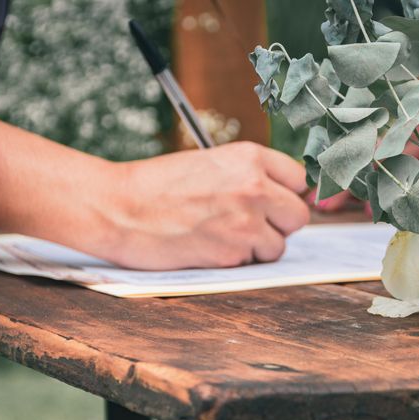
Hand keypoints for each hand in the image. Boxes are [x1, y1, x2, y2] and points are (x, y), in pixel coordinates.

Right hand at [103, 142, 308, 269]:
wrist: (119, 208)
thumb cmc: (158, 186)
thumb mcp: (212, 164)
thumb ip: (250, 177)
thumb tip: (282, 197)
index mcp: (250, 157)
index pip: (299, 179)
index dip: (286, 193)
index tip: (275, 202)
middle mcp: (255, 186)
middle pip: (298, 215)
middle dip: (279, 224)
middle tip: (252, 224)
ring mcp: (246, 221)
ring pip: (279, 245)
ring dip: (259, 246)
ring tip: (225, 236)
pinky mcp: (233, 252)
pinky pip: (254, 262)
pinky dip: (239, 261)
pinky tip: (212, 247)